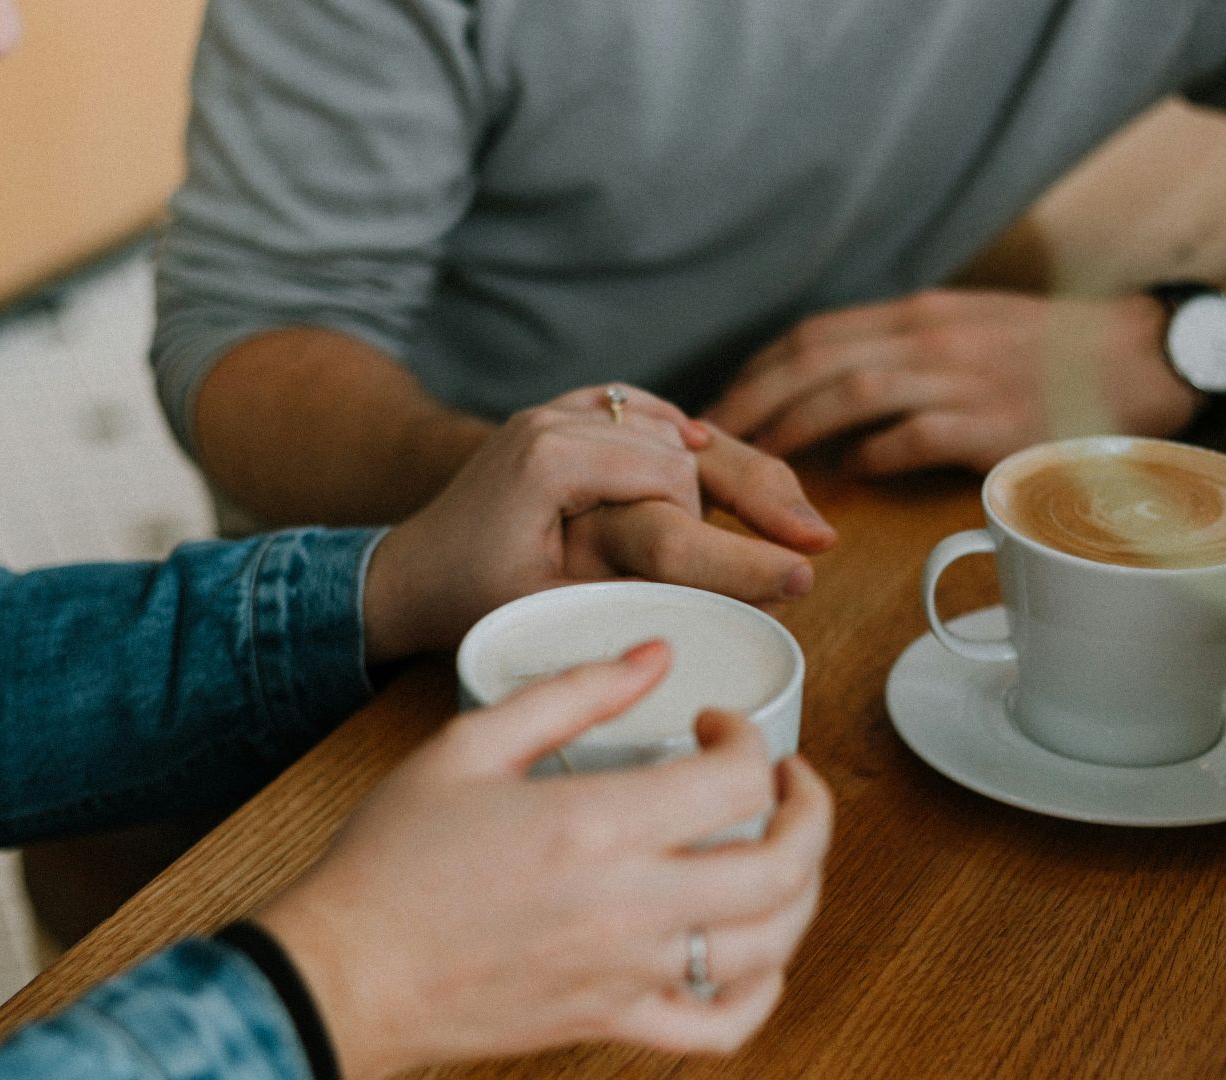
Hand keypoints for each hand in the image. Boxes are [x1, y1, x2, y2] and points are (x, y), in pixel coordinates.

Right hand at [256, 642, 835, 1078]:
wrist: (345, 970)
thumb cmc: (393, 860)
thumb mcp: (468, 744)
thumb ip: (572, 693)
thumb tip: (653, 656)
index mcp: (596, 825)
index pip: (737, 779)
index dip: (748, 737)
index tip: (717, 724)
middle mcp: (629, 905)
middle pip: (785, 866)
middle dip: (811, 810)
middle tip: (787, 780)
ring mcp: (629, 972)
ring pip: (773, 945)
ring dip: (803, 889)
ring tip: (784, 851)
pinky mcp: (614, 1021)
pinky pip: (724, 1026)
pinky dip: (763, 991)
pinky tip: (753, 951)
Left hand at [363, 387, 834, 661]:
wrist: (407, 571)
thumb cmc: (470, 599)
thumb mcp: (552, 604)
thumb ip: (632, 587)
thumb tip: (729, 598)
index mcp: (551, 456)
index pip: (670, 479)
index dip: (727, 531)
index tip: (787, 574)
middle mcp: (556, 417)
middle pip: (683, 443)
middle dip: (755, 490)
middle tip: (818, 539)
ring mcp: (558, 410)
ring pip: (670, 425)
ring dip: (729, 466)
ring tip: (793, 515)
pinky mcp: (563, 416)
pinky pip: (641, 412)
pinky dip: (684, 434)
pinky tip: (724, 456)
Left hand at [706, 289, 1189, 474]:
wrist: (1149, 357)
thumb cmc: (1055, 354)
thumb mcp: (970, 329)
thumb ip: (905, 352)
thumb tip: (834, 391)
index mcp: (920, 315)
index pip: (815, 334)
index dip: (758, 371)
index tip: (721, 406)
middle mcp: (932, 337)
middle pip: (816, 359)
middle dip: (754, 401)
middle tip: (712, 444)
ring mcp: (965, 377)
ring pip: (852, 392)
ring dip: (795, 429)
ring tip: (760, 465)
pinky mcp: (997, 422)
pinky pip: (913, 436)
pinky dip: (872, 455)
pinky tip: (847, 477)